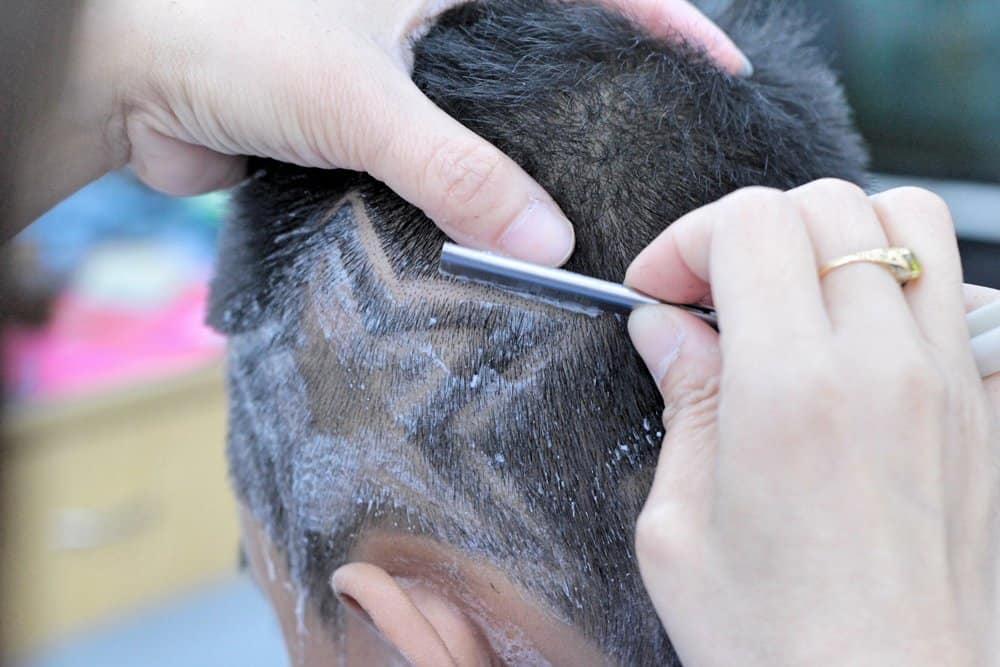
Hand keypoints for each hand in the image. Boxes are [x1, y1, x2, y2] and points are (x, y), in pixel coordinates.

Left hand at [17, 0, 748, 259]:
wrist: (128, 83)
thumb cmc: (227, 38)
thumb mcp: (361, 97)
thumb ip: (457, 168)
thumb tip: (545, 240)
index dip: (662, 17)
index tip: (718, 66)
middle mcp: (434, 13)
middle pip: (551, 48)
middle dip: (609, 88)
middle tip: (664, 147)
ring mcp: (406, 69)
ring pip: (499, 114)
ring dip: (538, 156)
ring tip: (598, 203)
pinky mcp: (374, 123)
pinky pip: (447, 159)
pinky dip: (477, 192)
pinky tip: (505, 231)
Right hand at [625, 180, 997, 665]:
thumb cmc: (779, 644)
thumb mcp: (679, 528)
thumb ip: (682, 404)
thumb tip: (665, 329)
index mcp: (792, 394)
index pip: (750, 224)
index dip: (687, 240)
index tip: (661, 291)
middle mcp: (883, 370)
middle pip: (823, 206)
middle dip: (748, 231)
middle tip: (711, 296)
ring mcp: (948, 384)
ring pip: (906, 222)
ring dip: (834, 236)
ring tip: (790, 297)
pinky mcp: (984, 411)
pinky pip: (960, 291)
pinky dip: (903, 282)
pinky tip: (859, 337)